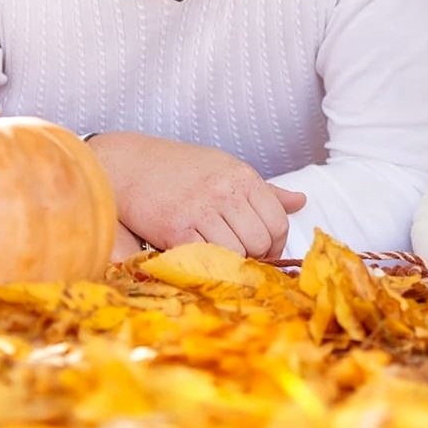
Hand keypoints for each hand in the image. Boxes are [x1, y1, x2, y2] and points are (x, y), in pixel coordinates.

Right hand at [87, 133, 306, 258]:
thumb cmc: (178, 168)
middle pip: (261, 240)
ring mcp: (200, 209)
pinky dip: (206, 263)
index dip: (275, 242)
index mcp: (242, 176)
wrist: (127, 164)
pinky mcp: (175, 228)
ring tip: (217, 254)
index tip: (263, 250)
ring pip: (237, 252)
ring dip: (231, 261)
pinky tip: (198, 255)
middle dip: (255, 255)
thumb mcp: (225, 168)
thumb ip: (263, 191)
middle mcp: (225, 191)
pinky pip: (206, 257)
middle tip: (239, 256)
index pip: (278, 220)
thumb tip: (300, 201)